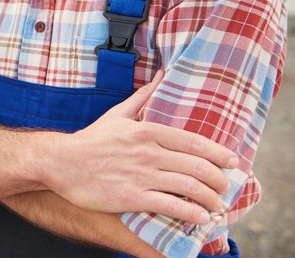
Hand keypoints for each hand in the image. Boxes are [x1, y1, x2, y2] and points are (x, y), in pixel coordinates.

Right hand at [37, 72, 238, 224]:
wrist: (61, 162)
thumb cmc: (91, 140)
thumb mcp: (117, 114)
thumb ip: (143, 97)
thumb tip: (162, 75)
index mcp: (146, 130)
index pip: (193, 141)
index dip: (218, 153)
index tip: (233, 162)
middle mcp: (148, 152)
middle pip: (197, 166)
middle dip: (219, 180)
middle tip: (226, 187)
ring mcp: (141, 175)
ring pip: (189, 187)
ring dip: (210, 199)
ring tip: (217, 207)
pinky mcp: (132, 197)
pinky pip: (170, 206)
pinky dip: (191, 214)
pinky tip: (200, 219)